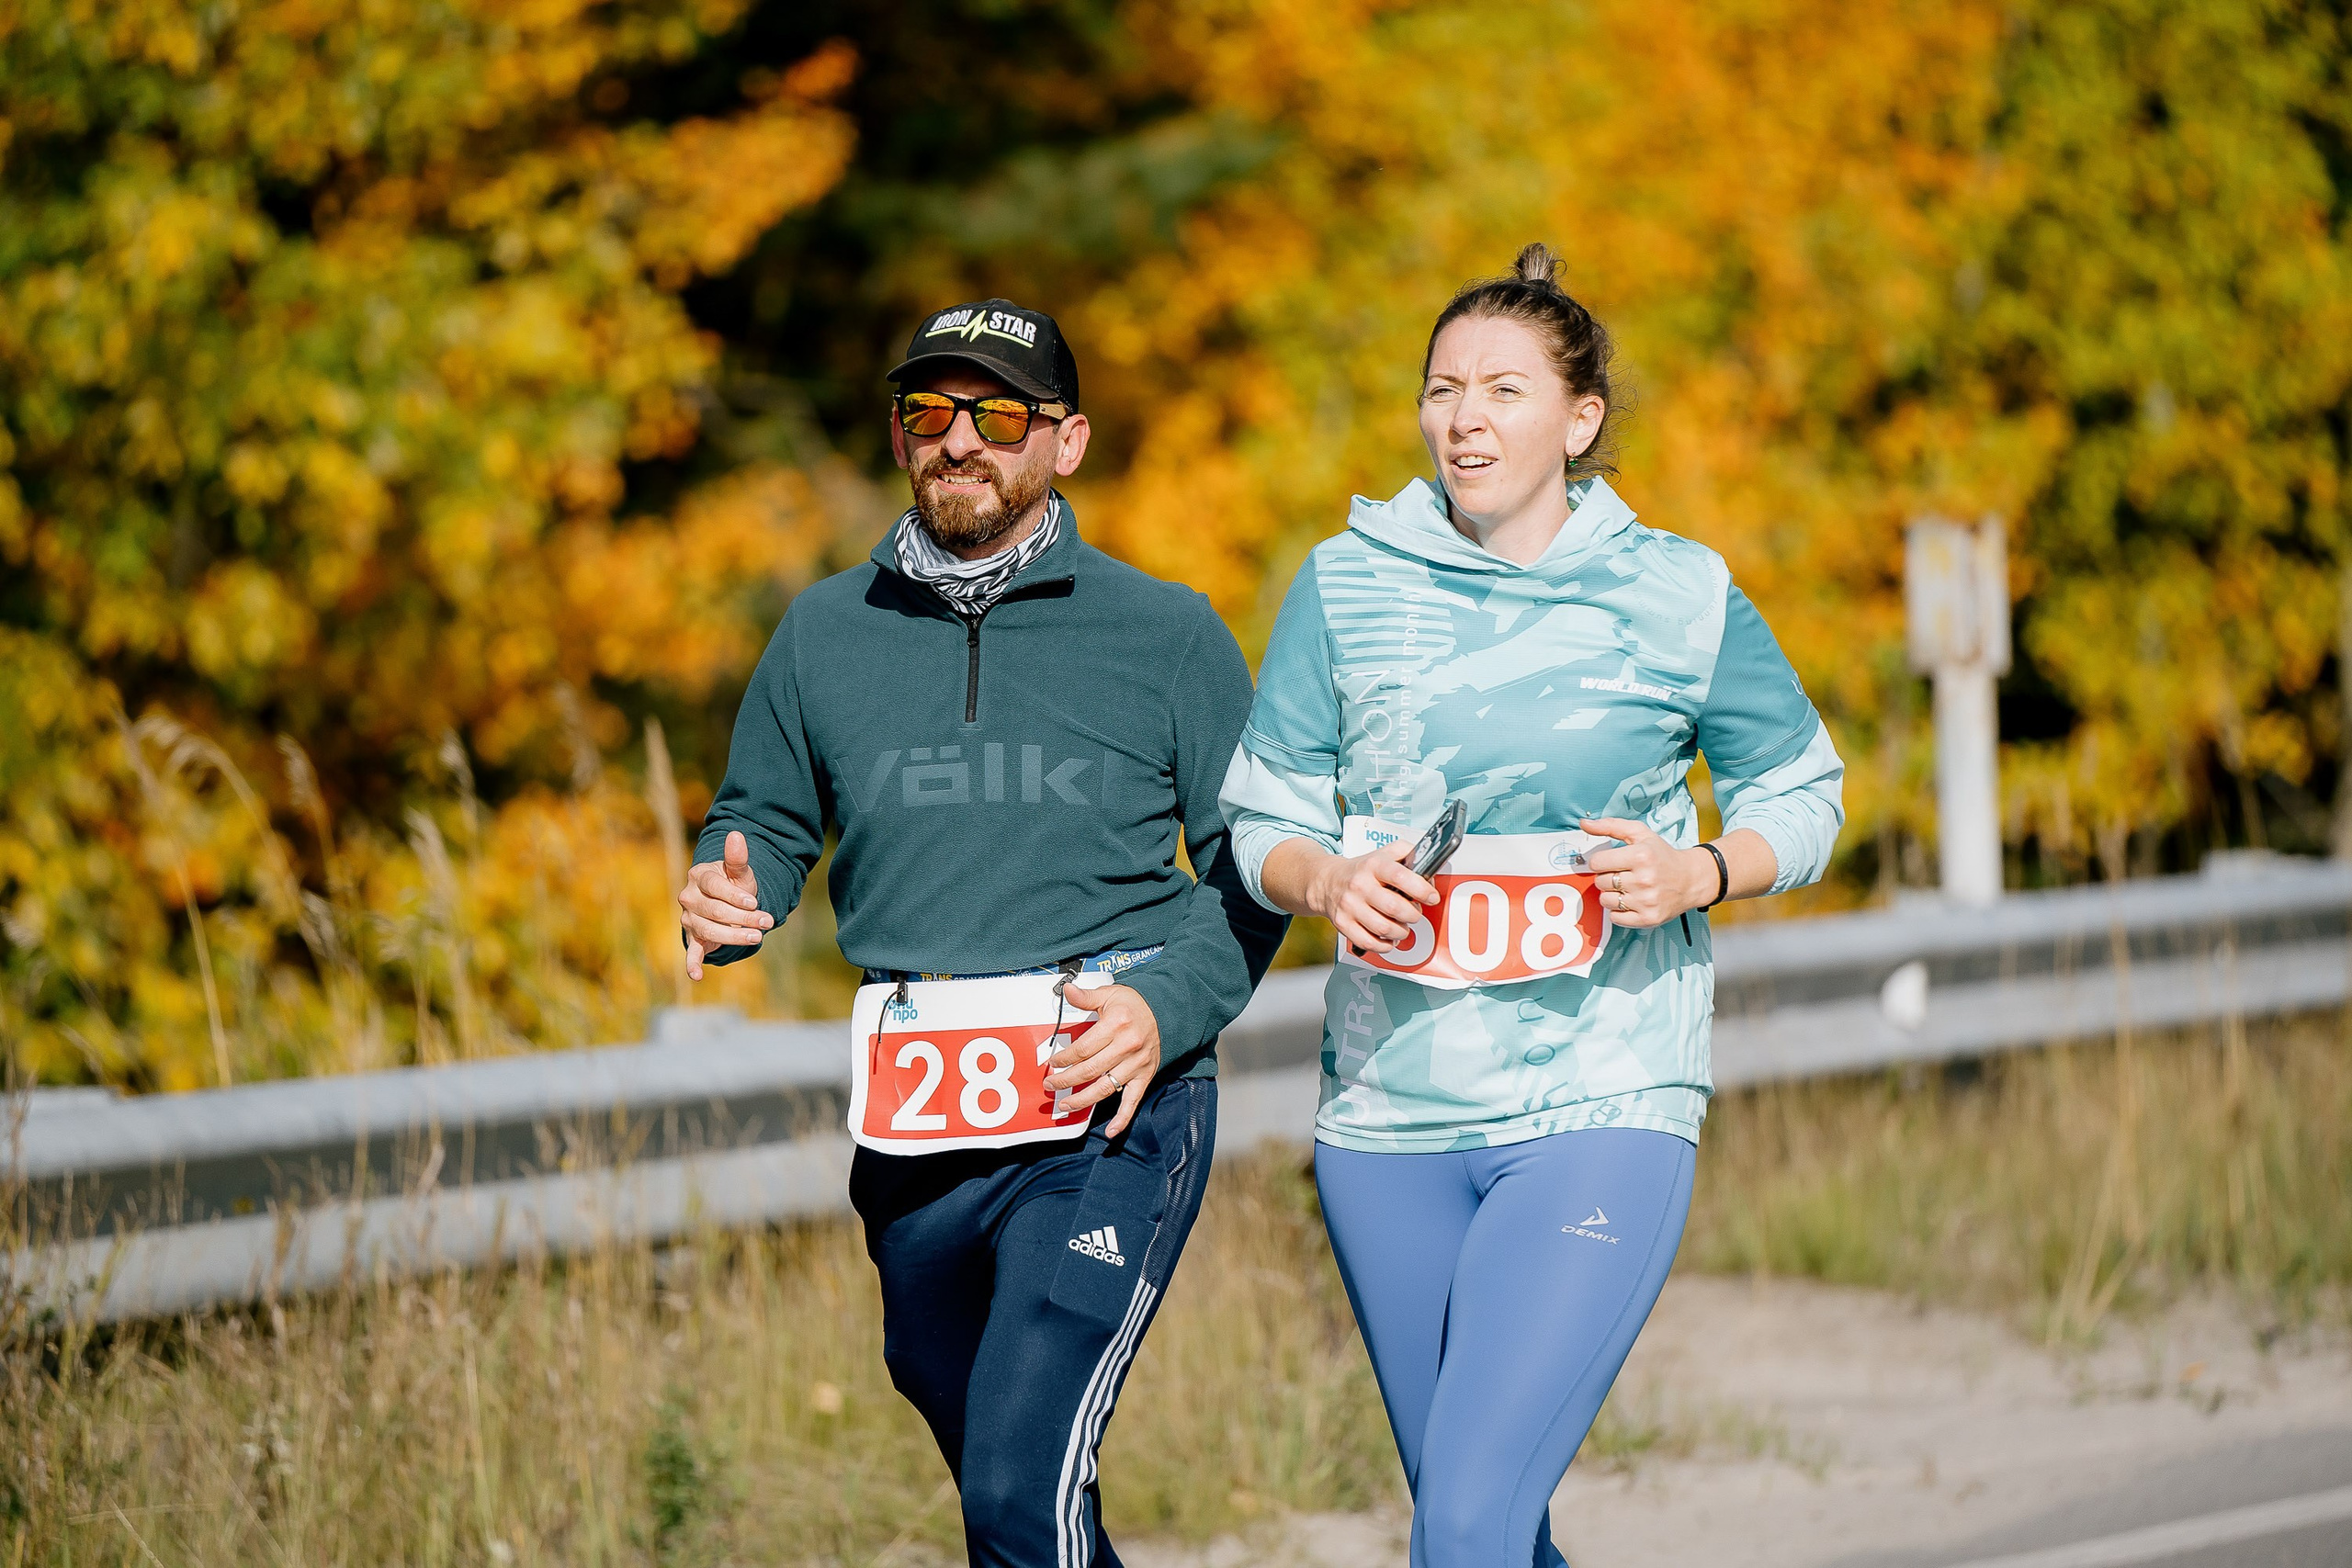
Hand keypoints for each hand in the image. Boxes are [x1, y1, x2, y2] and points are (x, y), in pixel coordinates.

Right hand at [679, 830, 772, 979]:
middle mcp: (689, 897)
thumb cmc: (734, 883)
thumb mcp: (739, 871)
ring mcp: (689, 919)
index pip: (715, 888)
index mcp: (699, 876)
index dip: (735, 897)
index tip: (755, 903)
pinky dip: (692, 965)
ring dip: (734, 937)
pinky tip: (697, 976)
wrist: (727, 899)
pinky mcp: (693, 938)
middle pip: (715, 911)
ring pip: (709, 931)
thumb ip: (737, 858)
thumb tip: (736, 834)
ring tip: (757, 938)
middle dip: (743, 918)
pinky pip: (690, 952)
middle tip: (767, 922)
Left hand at [1044, 982, 1160, 1137]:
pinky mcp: (1144, 1076)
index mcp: (1116, 1024)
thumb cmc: (1132, 1005)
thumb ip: (1086, 996)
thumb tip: (1067, 989)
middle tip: (1050, 1085)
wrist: (1164, 1012)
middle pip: (1089, 1070)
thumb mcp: (1109, 994)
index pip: (1083, 1048)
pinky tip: (1111, 1131)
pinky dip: (1123, 1118)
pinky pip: (1133, 1101)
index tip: (1052, 1063)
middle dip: (1065, 1080)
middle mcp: (1127, 1046)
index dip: (1064, 1058)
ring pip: (1105, 1088)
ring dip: (1082, 1100)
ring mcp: (1136, 1064)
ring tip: (1065, 1105)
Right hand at [1305, 838, 1439, 954]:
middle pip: (1395, 908)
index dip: (1422, 889)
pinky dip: (1385, 945)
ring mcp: (1349, 906)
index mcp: (1373, 865)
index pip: (1400, 876)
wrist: (1327, 881)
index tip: (1431, 897)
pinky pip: (1369, 942)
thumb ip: (1408, 853)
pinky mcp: (1343, 924)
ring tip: (1403, 925)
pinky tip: (1389, 938)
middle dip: (1413, 914)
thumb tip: (1428, 868)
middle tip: (1415, 913)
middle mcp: (1360, 885)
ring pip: (1384, 928)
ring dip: (1401, 931)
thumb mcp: (1383, 853)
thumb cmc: (1362, 871)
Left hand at [1580, 817, 1715, 928]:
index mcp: (1641, 856)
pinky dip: (1619, 911)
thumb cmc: (1662, 856)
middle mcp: (1644, 879)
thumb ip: (1610, 826)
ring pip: (1605, 901)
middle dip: (1606, 877)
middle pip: (1600, 882)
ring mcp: (1646, 901)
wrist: (1691, 879)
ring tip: (1627, 888)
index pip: (1597, 862)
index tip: (1610, 861)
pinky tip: (1631, 901)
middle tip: (1622, 874)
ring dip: (1611, 895)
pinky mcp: (1648, 918)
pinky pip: (1615, 918)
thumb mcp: (1640, 834)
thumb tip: (1584, 824)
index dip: (1600, 861)